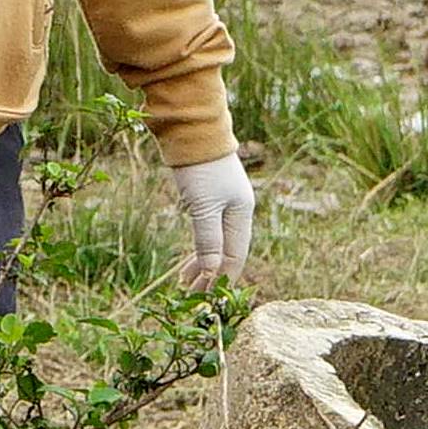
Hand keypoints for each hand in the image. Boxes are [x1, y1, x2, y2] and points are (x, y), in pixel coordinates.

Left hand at [174, 152, 256, 285]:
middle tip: (192, 295)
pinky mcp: (210, 197)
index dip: (221, 279)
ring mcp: (225, 203)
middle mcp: (238, 210)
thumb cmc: (199, 168)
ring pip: (217, 242)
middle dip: (210, 274)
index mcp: (242, 213)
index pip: (235, 256)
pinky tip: (189, 257)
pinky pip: (208, 230)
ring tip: (185, 281)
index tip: (206, 298)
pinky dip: (199, 246)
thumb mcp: (203, 207)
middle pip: (227, 251)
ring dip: (202, 262)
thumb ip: (208, 240)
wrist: (192, 130)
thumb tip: (212, 272)